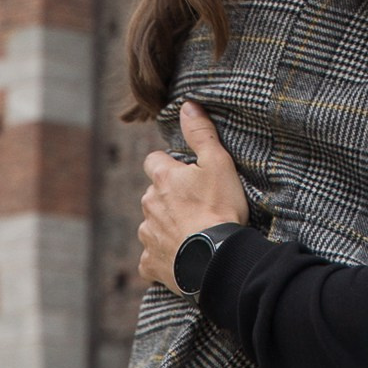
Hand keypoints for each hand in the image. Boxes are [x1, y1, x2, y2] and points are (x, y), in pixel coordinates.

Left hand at [138, 100, 251, 288]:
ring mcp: (148, 235)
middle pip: (153, 194)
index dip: (168, 165)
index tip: (186, 174)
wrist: (216, 258)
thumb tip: (187, 105)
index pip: (154, 161)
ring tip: (192, 233)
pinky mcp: (151, 263)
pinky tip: (180, 257)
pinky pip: (151, 258)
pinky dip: (162, 256)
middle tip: (196, 206)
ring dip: (166, 226)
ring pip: (152, 225)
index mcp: (163, 179)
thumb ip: (201, 133)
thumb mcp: (218, 163)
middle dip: (168, 198)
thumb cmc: (219, 208)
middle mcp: (149, 204)